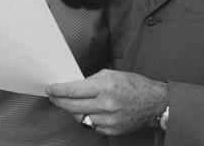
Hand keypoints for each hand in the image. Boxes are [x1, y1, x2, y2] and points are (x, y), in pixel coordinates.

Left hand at [45, 69, 168, 135]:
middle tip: (53, 97)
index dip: (58, 90)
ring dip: (72, 110)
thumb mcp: (111, 74)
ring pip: (80, 118)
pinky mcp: (111, 130)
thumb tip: (74, 85)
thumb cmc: (133, 85)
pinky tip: (86, 111)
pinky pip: (90, 125)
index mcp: (105, 87)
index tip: (50, 89)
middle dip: (59, 101)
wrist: (153, 103)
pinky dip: (85, 118)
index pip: (73, 90)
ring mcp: (108, 120)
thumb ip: (91, 80)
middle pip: (72, 106)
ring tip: (70, 103)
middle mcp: (105, 105)